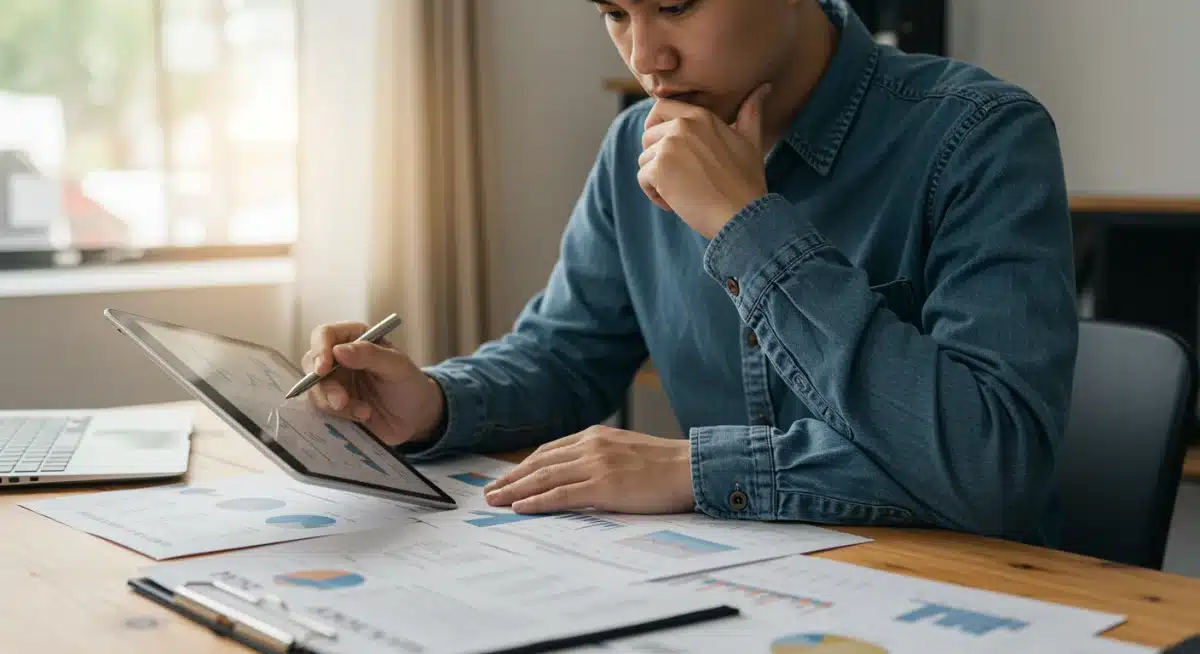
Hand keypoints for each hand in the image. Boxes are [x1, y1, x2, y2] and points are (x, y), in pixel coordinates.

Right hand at [300, 322, 444, 446]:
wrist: (415, 418)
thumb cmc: (409, 384)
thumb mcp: (397, 366)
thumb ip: (370, 355)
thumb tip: (338, 350)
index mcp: (354, 338)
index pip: (324, 335)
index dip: (319, 350)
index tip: (323, 369)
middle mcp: (339, 357)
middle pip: (312, 364)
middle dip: (324, 386)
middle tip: (341, 402)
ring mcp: (334, 381)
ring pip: (315, 390)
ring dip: (334, 404)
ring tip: (364, 412)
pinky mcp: (333, 404)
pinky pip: (322, 409)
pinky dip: (339, 416)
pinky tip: (362, 417)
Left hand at [482, 426, 694, 513]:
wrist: (691, 468)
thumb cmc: (665, 465)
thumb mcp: (626, 452)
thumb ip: (601, 458)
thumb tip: (580, 475)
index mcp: (595, 436)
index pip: (549, 451)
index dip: (524, 466)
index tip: (507, 478)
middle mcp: (590, 446)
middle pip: (539, 463)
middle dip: (511, 478)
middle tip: (489, 491)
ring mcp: (596, 465)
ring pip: (544, 478)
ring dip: (515, 490)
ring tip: (495, 501)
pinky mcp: (603, 486)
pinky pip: (561, 495)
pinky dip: (537, 501)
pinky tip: (520, 507)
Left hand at [639, 83, 771, 238]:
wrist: (742, 213)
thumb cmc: (747, 181)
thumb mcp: (751, 140)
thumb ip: (751, 112)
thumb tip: (765, 87)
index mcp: (700, 116)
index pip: (660, 107)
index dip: (655, 126)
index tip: (663, 145)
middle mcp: (681, 126)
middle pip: (648, 136)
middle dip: (657, 158)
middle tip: (679, 178)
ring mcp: (668, 146)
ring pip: (644, 160)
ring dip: (657, 180)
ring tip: (681, 193)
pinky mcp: (659, 169)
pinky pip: (643, 179)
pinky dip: (654, 195)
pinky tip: (675, 203)